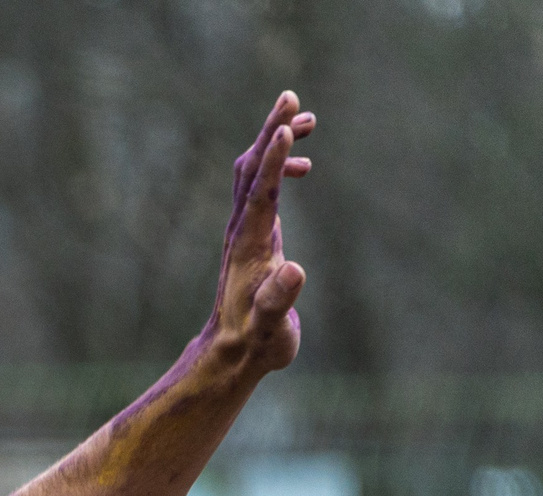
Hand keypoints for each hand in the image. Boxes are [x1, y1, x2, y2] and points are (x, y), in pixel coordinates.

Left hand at [208, 91, 313, 377]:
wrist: (234, 351)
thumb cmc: (256, 341)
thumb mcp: (273, 326)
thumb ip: (280, 300)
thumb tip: (296, 272)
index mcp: (249, 244)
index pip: (261, 193)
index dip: (275, 161)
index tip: (286, 129)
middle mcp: (242, 230)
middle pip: (251, 168)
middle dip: (271, 131)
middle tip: (291, 97)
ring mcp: (246, 230)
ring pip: (255, 172)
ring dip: (276, 142)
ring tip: (308, 120)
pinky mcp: (254, 235)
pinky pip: (263, 187)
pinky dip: (282, 167)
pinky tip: (306, 167)